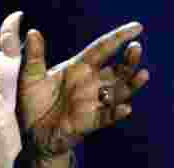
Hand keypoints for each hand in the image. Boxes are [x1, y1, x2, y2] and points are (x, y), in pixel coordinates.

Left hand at [18, 22, 148, 159]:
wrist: (32, 134)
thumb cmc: (32, 103)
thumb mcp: (30, 78)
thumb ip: (34, 56)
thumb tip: (33, 32)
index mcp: (78, 68)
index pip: (102, 49)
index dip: (119, 38)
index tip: (137, 27)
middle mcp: (90, 84)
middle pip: (117, 70)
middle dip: (128, 60)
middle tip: (136, 49)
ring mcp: (93, 103)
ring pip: (119, 92)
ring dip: (131, 84)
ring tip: (143, 74)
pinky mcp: (90, 122)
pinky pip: (107, 117)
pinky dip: (116, 113)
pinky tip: (126, 109)